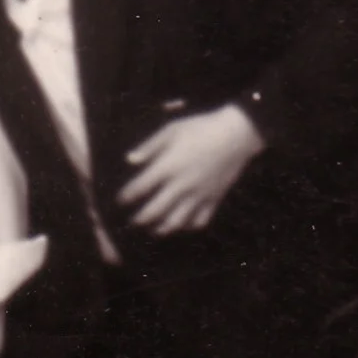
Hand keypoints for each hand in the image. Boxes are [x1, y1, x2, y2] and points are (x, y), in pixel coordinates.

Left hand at [118, 104, 265, 234]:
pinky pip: (199, 221)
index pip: (140, 188)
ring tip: (153, 230)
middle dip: (139, 219)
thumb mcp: (171, 130)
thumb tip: (130, 160)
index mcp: (168, 166)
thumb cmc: (201, 128)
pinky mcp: (214, 199)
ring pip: (176, 221)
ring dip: (161, 229)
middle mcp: (181, 185)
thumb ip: (149, 147)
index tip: (120, 201)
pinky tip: (182, 225)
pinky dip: (188, 226)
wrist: (236, 134)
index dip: (126, 197)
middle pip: (154, 211)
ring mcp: (198, 195)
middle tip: (132, 222)